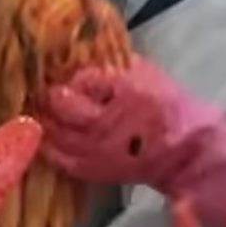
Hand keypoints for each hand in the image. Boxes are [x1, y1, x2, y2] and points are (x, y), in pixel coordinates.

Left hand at [39, 60, 205, 190]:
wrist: (184, 152)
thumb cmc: (166, 106)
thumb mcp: (146, 72)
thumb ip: (114, 64)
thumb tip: (81, 56)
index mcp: (128, 90)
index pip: (85, 78)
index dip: (73, 75)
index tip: (67, 72)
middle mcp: (110, 121)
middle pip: (65, 106)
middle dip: (52, 95)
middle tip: (49, 90)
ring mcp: (99, 149)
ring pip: (57, 132)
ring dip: (45, 119)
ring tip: (41, 110)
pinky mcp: (94, 170)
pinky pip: (61, 158)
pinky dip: (49, 146)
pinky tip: (45, 135)